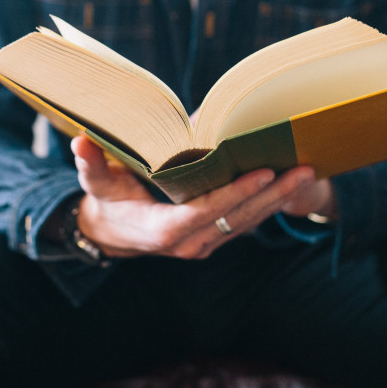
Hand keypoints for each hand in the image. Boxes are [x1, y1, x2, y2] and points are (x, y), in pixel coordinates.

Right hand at [70, 135, 322, 259]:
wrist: (110, 235)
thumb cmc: (105, 201)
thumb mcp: (96, 183)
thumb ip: (90, 165)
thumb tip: (79, 142)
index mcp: (164, 230)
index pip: (207, 212)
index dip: (236, 194)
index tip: (264, 173)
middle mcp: (189, 243)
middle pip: (238, 218)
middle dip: (273, 194)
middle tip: (304, 168)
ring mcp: (204, 244)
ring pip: (247, 222)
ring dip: (279, 200)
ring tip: (307, 173)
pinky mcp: (212, 239)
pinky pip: (245, 223)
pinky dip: (268, 204)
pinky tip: (290, 185)